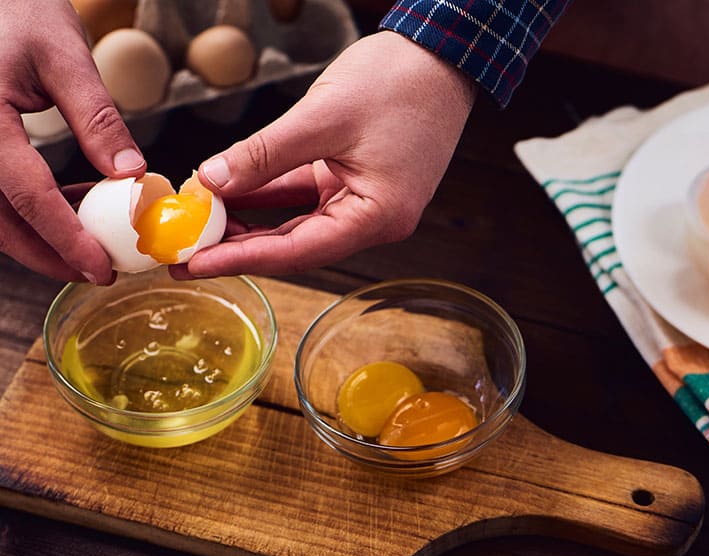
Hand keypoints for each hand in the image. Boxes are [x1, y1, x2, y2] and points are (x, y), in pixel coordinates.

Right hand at [0, 0, 145, 283]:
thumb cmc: (18, 11)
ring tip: (90, 244)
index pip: (27, 198)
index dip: (67, 240)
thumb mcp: (64, 58)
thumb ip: (97, 120)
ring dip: (40, 236)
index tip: (101, 269)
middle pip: (1, 222)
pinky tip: (69, 204)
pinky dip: (29, 208)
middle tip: (97, 272)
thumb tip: (134, 176)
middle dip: (50, 254)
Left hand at [172, 31, 475, 278]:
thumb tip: (211, 181)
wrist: (441, 56)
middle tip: (186, 252)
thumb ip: (264, 155)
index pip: (298, 251)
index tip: (194, 264)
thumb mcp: (323, 117)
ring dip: (251, 223)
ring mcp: (365, 202)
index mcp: (377, 217)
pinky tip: (230, 194)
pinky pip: (305, 197)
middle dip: (239, 247)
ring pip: (297, 223)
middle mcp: (373, 220)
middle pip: (295, 245)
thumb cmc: (400, 82)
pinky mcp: (355, 181)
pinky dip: (269, 196)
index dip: (241, 259)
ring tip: (201, 223)